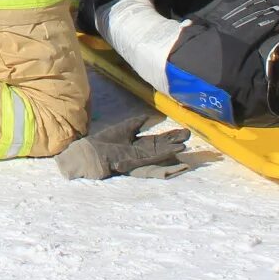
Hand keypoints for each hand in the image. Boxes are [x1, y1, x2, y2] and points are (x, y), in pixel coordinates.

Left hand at [54, 116, 191, 179]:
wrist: (87, 153)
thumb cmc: (101, 142)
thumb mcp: (121, 129)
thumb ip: (135, 123)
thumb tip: (148, 117)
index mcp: (137, 144)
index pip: (158, 140)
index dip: (170, 136)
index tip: (184, 131)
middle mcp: (140, 152)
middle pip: (161, 146)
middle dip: (175, 141)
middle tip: (190, 136)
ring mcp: (137, 158)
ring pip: (158, 153)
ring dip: (171, 149)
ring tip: (185, 145)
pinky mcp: (132, 162)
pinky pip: (148, 158)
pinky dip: (160, 155)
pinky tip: (170, 151)